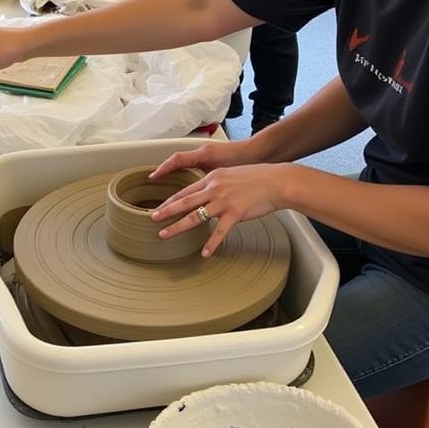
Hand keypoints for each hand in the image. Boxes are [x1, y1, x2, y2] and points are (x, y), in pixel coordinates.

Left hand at [149, 162, 293, 256]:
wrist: (276, 181)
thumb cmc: (257, 177)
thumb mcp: (231, 174)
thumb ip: (218, 184)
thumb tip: (209, 193)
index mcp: (212, 178)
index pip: (186, 190)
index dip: (171, 200)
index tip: (160, 207)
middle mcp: (214, 188)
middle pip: (184, 202)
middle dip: (166, 212)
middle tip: (152, 219)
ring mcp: (223, 201)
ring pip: (195, 216)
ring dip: (178, 227)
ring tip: (165, 235)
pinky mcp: (235, 214)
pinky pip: (219, 232)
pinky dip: (211, 244)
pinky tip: (204, 253)